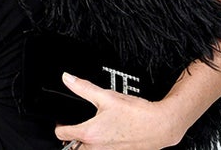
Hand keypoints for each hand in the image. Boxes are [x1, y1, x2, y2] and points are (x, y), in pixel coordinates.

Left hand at [54, 73, 185, 149]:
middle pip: (73, 147)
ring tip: (94, 128)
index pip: (62, 134)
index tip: (63, 120)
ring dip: (86, 144)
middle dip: (72, 138)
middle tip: (77, 125)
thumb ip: (83, 87)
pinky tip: (109, 133)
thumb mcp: (106, 96)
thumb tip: (67, 78)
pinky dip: (100, 146)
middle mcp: (96, 148)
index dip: (59, 125)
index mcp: (89, 134)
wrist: (161, 126)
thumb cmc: (136, 114)